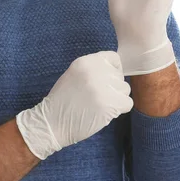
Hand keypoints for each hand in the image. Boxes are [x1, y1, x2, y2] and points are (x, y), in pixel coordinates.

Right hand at [16, 51, 133, 160]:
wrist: (52, 122)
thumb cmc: (63, 100)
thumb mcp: (74, 74)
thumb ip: (93, 69)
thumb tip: (116, 70)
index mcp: (85, 61)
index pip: (113, 58)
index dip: (113, 70)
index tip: (105, 80)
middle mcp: (95, 71)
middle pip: (119, 76)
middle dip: (112, 87)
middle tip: (97, 97)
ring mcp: (103, 88)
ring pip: (125, 89)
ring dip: (116, 99)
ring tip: (99, 105)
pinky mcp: (109, 105)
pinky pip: (127, 103)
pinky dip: (119, 110)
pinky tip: (105, 112)